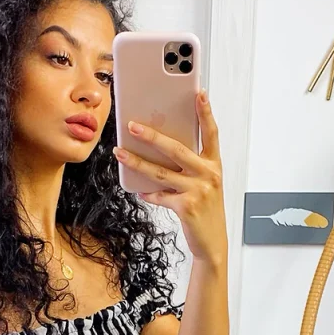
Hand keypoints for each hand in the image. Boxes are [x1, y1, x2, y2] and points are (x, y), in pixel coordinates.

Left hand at [114, 89, 227, 265]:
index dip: (206, 112)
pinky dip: (148, 193)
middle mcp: (208, 174)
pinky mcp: (186, 206)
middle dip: (152, 135)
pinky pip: (159, 195)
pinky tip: (140, 190)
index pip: (211, 133)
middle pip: (176, 149)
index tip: (199, 92)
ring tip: (119, 153)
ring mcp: (197, 191)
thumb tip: (158, 150)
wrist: (212, 241)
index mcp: (214, 165)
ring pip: (160, 172)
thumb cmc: (206, 209)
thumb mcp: (204, 183)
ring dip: (136, 162)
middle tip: (132, 126)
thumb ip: (188, 166)